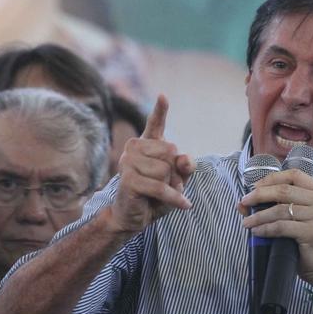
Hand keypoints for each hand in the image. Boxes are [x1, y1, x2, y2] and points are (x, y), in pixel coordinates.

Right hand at [111, 95, 193, 234]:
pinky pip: (161, 187)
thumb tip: (184, 159)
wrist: (133, 217)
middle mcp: (134, 148)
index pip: (155, 123)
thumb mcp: (178, 179)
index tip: (163, 96)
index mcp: (146, 144)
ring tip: (161, 194)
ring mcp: (127, 162)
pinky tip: (184, 205)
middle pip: (171, 152)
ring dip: (172, 187)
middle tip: (166, 185)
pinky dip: (175, 199)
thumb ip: (185, 166)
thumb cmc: (155, 196)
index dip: (160, 110)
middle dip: (175, 173)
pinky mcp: (128, 179)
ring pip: (166, 170)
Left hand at [238, 169, 312, 284]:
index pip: (294, 175)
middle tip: (244, 202)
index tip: (255, 186)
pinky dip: (266, 228)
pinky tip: (257, 232)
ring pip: (280, 209)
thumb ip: (275, 205)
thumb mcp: (298, 217)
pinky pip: (281, 226)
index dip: (272, 179)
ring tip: (247, 222)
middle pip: (284, 190)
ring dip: (259, 216)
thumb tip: (243, 204)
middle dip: (259, 195)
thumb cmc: (310, 240)